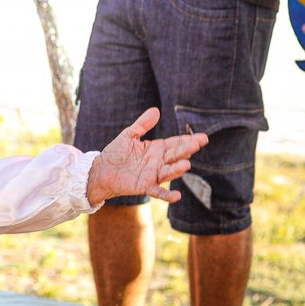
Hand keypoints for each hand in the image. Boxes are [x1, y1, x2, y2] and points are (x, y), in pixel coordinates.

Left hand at [86, 108, 207, 205]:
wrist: (102, 170)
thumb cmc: (116, 153)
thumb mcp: (129, 135)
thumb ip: (142, 124)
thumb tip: (156, 110)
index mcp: (156, 149)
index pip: (175, 143)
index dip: (187, 140)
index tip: (202, 137)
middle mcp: (159, 162)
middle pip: (175, 155)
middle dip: (186, 150)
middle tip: (198, 143)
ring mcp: (153, 175)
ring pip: (169, 172)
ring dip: (177, 169)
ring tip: (187, 164)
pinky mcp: (145, 186)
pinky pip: (158, 192)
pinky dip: (167, 194)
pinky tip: (177, 196)